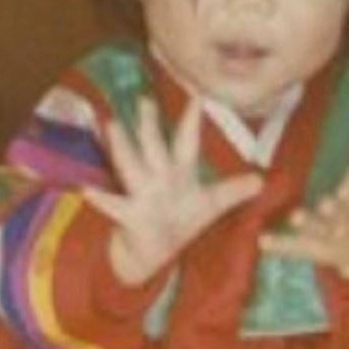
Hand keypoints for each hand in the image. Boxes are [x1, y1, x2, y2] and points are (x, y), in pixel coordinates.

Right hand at [82, 97, 263, 285]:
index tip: (199, 96)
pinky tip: (87, 189)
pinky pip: (114, 205)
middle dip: (150, 123)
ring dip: (122, 147)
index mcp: (178, 173)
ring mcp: (141, 194)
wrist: (150, 252)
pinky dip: (101, 199)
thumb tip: (261, 181)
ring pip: (130, 165)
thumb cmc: (180, 222)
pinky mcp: (130, 216)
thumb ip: (232, 191)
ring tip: (112, 125)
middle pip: (153, 145)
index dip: (192, 120)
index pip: (187, 141)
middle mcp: (158, 177)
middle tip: (145, 99)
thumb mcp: (209, 206)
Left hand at [258, 131, 348, 279]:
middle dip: (334, 207)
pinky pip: (294, 247)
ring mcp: (327, 234)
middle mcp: (345, 218)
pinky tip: (263, 240)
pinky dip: (279, 245)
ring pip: (318, 229)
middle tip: (326, 201)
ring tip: (294, 216)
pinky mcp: (310, 248)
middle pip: (341, 212)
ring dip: (307, 223)